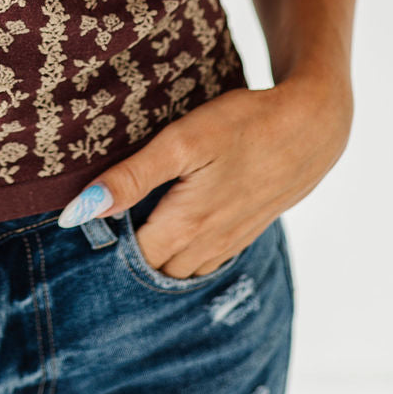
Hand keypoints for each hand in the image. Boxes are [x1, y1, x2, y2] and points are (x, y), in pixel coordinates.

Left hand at [56, 74, 352, 277]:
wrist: (314, 126)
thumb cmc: (246, 126)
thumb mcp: (182, 142)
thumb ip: (130, 178)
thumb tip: (78, 213)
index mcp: (185, 227)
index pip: (128, 257)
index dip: (105, 238)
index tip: (93, 211)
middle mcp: (207, 246)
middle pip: (153, 267)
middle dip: (130, 248)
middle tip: (113, 209)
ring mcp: (230, 241)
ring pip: (180, 266)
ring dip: (159, 249)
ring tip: (140, 211)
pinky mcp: (246, 231)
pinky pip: (206, 257)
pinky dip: (186, 246)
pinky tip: (180, 215)